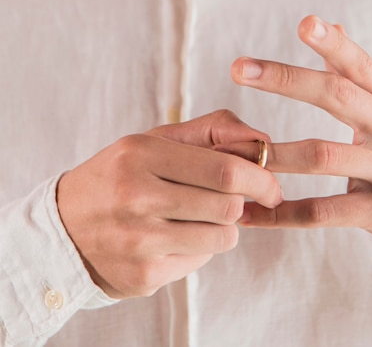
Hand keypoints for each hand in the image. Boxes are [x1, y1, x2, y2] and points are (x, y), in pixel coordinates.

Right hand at [57, 110, 280, 297]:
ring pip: (222, 237)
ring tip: (197, 215)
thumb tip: (263, 141)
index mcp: (140, 155)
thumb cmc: (121, 176)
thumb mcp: (154, 141)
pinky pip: (201, 261)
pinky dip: (199, 247)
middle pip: (228, 206)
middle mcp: (136, 197)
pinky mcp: (144, 275)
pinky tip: (173, 236)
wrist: (64, 228)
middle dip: (243, 202)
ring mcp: (139, 241)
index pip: (223, 170)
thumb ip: (211, 131)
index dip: (260, 178)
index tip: (271, 185)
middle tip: (234, 198)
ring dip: (223, 226)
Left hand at [228, 15, 371, 264]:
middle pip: (338, 96)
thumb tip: (334, 23)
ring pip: (323, 155)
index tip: (304, 23)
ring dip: (274, 154)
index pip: (361, 67)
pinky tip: (250, 212)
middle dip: (286, 79)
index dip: (334, 45)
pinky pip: (323, 212)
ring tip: (234, 152)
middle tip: (239, 68)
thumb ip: (359, 76)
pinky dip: (282, 213)